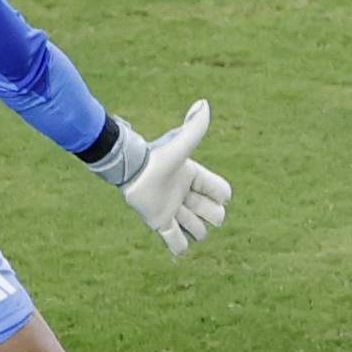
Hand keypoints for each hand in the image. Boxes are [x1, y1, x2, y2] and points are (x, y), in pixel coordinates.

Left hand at [123, 99, 232, 256]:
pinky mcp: (159, 222)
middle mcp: (186, 194)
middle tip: (197, 209)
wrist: (128, 170)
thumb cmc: (155, 156)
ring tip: (187, 223)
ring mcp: (174, 209)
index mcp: (195, 177)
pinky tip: (179, 248)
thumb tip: (204, 103)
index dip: (223, 196)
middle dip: (212, 216)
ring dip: (197, 230)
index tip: (215, 194)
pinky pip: (174, 241)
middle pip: (212, 213)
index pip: (222, 192)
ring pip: (196, 228)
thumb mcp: (179, 145)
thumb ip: (194, 128)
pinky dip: (179, 248)